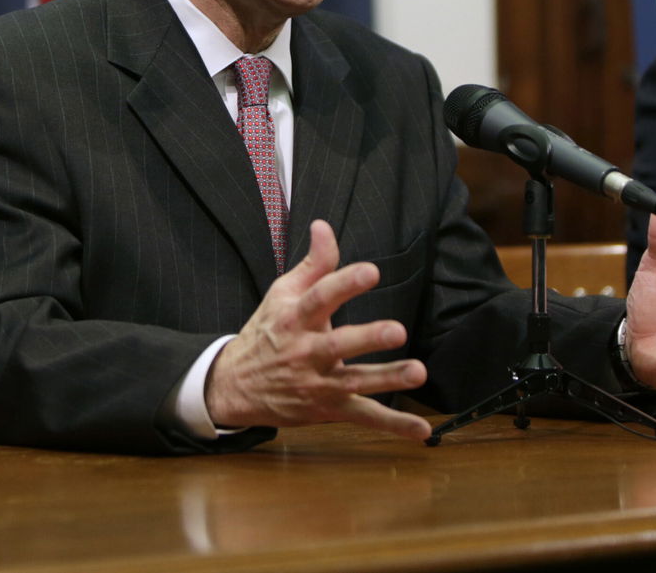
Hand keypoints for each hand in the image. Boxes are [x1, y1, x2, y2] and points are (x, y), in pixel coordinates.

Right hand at [204, 219, 430, 439]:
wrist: (235, 385)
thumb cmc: (267, 331)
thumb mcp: (283, 293)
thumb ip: (313, 262)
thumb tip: (324, 226)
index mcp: (296, 318)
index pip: (321, 298)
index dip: (345, 283)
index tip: (371, 271)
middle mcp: (307, 352)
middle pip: (339, 344)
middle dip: (368, 338)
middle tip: (397, 330)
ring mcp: (319, 384)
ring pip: (355, 383)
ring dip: (388, 379)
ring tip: (418, 372)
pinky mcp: (329, 408)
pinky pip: (364, 417)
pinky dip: (392, 425)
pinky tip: (420, 430)